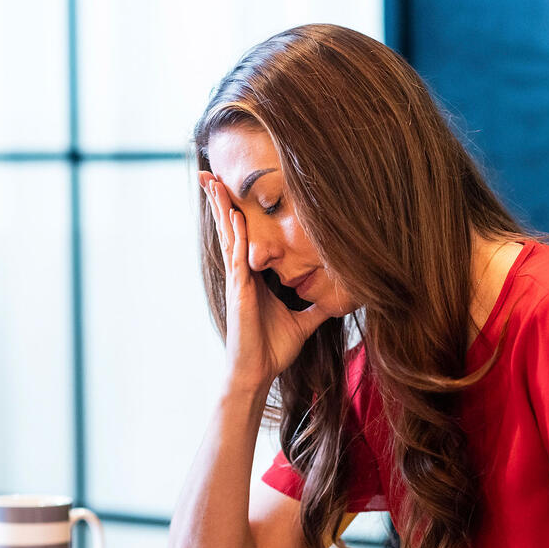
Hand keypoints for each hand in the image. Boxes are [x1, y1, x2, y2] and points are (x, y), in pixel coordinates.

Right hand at [200, 171, 330, 395]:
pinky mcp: (239, 293)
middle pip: (229, 231)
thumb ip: (316, 306)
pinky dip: (237, 237)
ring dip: (222, 210)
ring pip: (228, 238)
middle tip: (211, 174)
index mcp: (253, 278)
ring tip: (213, 183)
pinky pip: (237, 258)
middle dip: (221, 203)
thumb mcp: (302, 322)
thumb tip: (337, 299)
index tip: (230, 190)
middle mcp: (241, 276)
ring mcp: (237, 282)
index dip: (236, 214)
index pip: (243, 239)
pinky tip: (236, 217)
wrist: (257, 374)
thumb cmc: (272, 350)